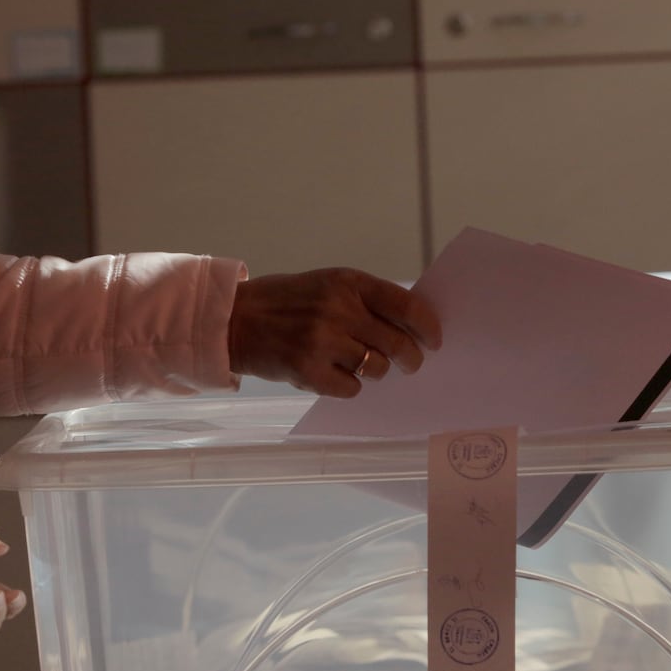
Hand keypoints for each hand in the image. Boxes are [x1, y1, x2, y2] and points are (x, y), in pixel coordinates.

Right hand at [228, 268, 441, 397]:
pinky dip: (347, 385)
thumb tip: (413, 326)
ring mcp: (322, 341)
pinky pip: (351, 388)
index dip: (428, 327)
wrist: (235, 320)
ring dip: (374, 371)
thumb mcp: (328, 285)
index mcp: (348, 282)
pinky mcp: (308, 372)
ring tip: (354, 362)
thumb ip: (366, 300)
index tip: (435, 340)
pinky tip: (331, 373)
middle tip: (411, 364)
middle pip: (398, 344)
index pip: (407, 306)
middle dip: (411, 359)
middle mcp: (338, 309)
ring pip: (376, 369)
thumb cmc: (288, 302)